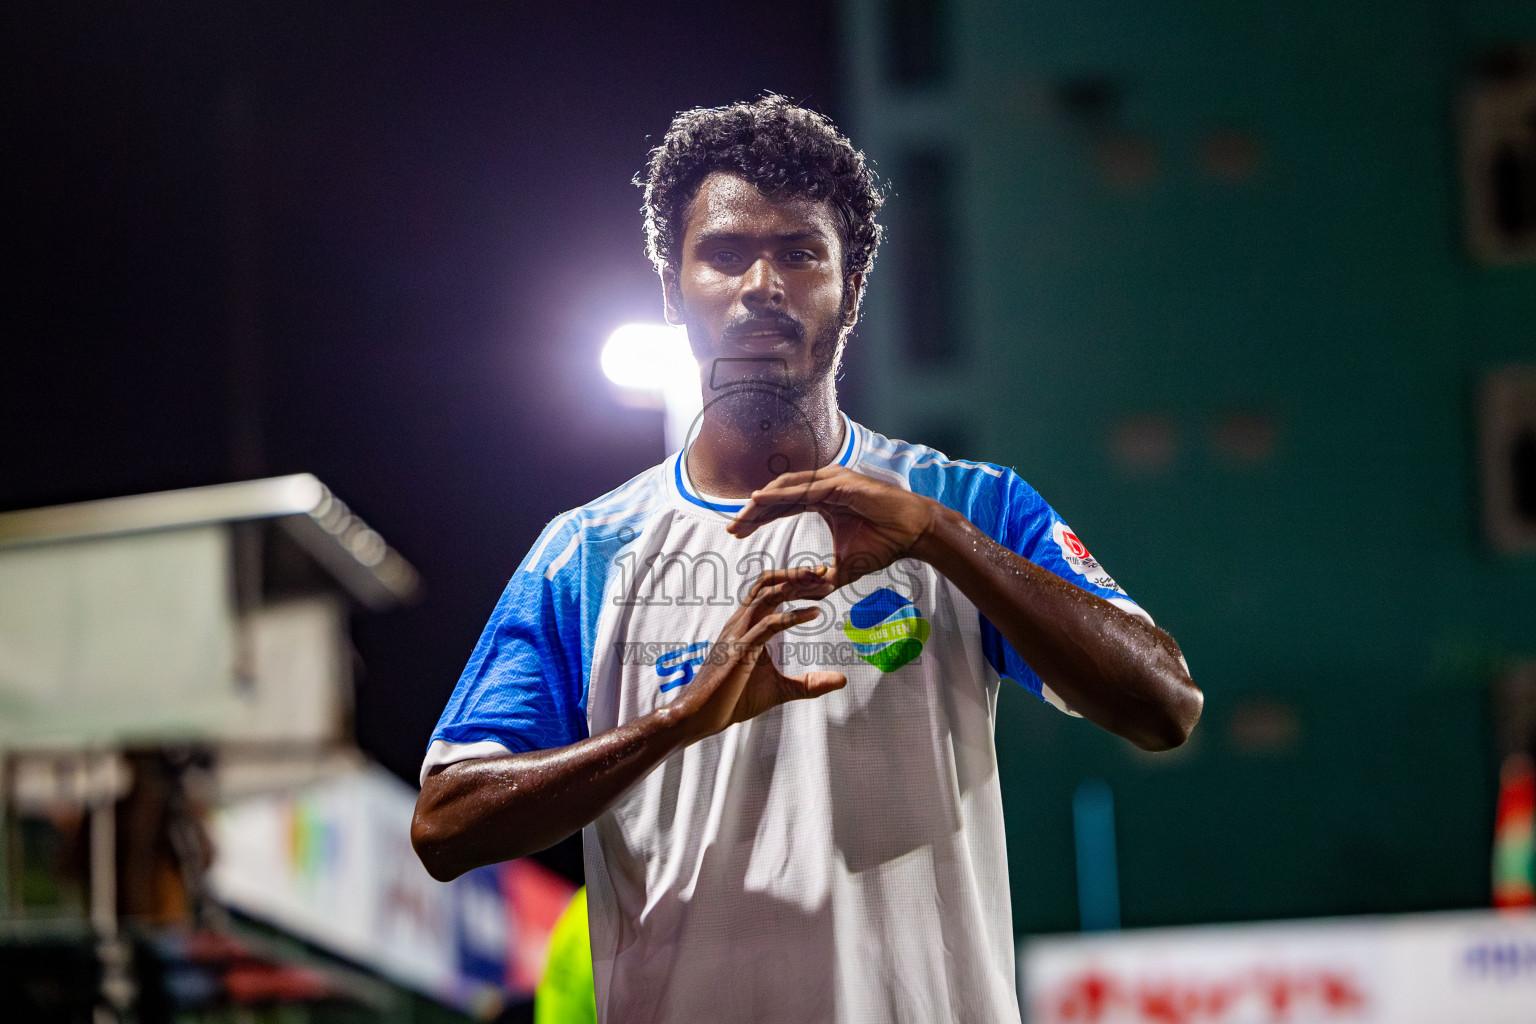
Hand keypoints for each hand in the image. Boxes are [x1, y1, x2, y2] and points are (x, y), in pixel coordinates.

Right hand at [669, 565, 847, 741]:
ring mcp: (738, 634)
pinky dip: (793, 616)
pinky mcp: (740, 651)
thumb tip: (841, 680)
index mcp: (746, 626)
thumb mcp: (780, 690)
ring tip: (824, 587)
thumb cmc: (732, 700)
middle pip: (768, 583)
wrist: (700, 717)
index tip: (822, 581)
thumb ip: (809, 683)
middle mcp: (740, 623)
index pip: (769, 591)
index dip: (794, 581)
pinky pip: (768, 625)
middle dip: (798, 575)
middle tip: (825, 574)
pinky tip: (815, 614)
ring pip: (767, 595)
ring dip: (797, 586)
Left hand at [725, 465, 941, 588]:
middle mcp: (823, 484)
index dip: (758, 518)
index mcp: (821, 498)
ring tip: (741, 517)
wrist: (912, 534)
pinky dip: (780, 495)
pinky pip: (804, 489)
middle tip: (731, 527)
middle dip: (752, 512)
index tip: (737, 532)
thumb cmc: (882, 544)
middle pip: (778, 495)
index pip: (781, 505)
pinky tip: (760, 501)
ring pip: (786, 488)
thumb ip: (821, 578)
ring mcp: (831, 480)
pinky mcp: (840, 483)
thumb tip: (804, 595)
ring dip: (761, 503)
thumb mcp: (843, 568)